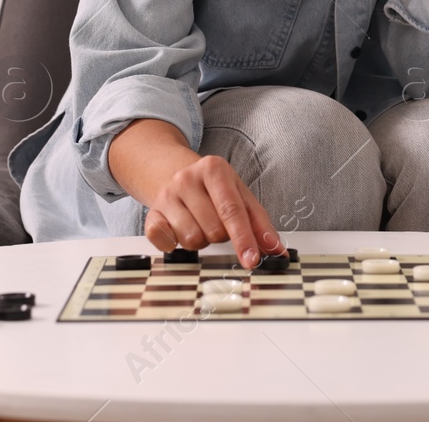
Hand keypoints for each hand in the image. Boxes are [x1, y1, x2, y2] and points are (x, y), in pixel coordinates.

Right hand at [143, 155, 282, 268]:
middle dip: (220, 236)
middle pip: (214, 229)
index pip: (231, 210)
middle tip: (216, 223)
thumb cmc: (214, 190)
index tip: (252, 260)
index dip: (243, 238)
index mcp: (214, 169)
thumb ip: (260, 224)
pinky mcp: (151, 214)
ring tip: (199, 225)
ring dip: (201, 241)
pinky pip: (166, 243)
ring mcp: (166, 195)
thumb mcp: (241, 196)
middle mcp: (187, 178)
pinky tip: (179, 231)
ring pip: (191, 239)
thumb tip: (277, 251)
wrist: (175, 174)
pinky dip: (176, 246)